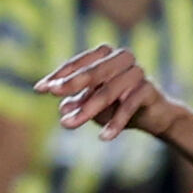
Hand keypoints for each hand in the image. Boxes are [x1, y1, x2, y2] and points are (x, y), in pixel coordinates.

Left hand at [37, 45, 182, 141]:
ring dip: (87, 109)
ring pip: (109, 90)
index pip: (79, 62)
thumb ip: (77, 102)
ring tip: (68, 124)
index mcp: (106, 55)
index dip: (59, 75)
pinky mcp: (149, 90)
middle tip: (53, 93)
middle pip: (94, 71)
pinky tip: (104, 137)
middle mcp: (122, 58)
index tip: (40, 89)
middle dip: (71, 83)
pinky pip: (129, 105)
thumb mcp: (91, 104)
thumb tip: (63, 108)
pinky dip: (116, 122)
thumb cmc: (117, 104)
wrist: (152, 116)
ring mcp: (137, 72)